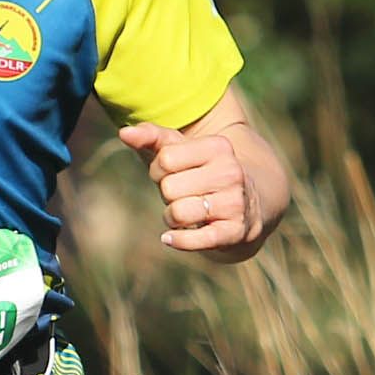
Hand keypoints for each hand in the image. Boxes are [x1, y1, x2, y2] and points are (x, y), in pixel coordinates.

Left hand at [119, 115, 260, 253]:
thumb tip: (125, 133)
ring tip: (186, 212)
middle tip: (183, 195)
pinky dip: (178, 241)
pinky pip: (196, 239)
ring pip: (178, 213)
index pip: (165, 159)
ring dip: (172, 218)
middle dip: (167, 195)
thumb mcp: (180, 150)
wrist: (249, 204)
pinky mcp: (235, 231)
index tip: (172, 173)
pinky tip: (170, 238)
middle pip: (169, 188)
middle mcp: (231, 172)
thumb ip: (152, 137)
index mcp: (218, 146)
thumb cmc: (201, 172)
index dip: (159, 170)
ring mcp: (235, 203)